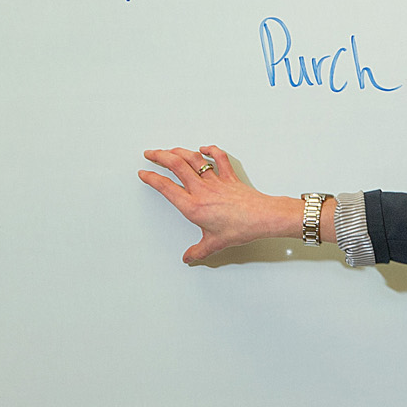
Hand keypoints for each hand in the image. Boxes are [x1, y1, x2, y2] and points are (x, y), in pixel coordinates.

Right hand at [138, 145, 300, 263]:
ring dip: (179, 151)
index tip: (144, 173)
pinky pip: (219, 158)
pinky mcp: (229, 177)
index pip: (166, 188)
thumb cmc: (240, 228)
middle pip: (176, 165)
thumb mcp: (215, 244)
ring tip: (169, 150)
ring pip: (193, 159)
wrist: (262, 218)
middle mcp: (202, 190)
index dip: (152, 178)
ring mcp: (216, 181)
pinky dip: (210, 150)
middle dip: (160, 156)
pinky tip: (203, 149)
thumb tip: (189, 258)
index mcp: (193, 206)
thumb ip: (198, 251)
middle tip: (150, 153)